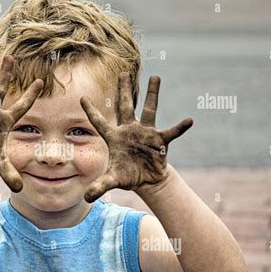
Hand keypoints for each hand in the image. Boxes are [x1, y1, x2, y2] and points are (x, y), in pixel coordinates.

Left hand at [80, 74, 192, 201]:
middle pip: (125, 107)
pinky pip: (171, 132)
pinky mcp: (160, 141)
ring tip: (156, 77)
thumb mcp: (112, 180)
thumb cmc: (127, 175)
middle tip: (122, 72)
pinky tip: (189, 120)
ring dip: (153, 95)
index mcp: (114, 137)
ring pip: (150, 110)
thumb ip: (100, 186)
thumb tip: (86, 199)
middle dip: (123, 91)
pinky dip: (179, 127)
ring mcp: (145, 133)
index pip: (99, 122)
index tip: (81, 97)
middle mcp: (129, 130)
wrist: (146, 180)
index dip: (91, 111)